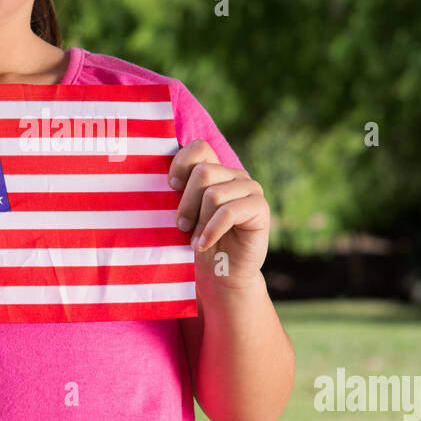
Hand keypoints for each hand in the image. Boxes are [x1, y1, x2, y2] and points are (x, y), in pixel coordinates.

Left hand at [168, 140, 270, 290]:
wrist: (221, 273)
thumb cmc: (198, 241)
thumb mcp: (185, 213)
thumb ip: (179, 192)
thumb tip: (161, 178)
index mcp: (215, 170)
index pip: (200, 148)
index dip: (181, 163)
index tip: (171, 186)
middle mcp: (234, 174)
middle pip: (203, 173)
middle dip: (186, 202)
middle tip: (180, 226)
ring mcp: (250, 188)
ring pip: (214, 194)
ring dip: (199, 221)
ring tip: (194, 241)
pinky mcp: (260, 207)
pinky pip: (229, 212)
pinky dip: (211, 230)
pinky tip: (203, 244)